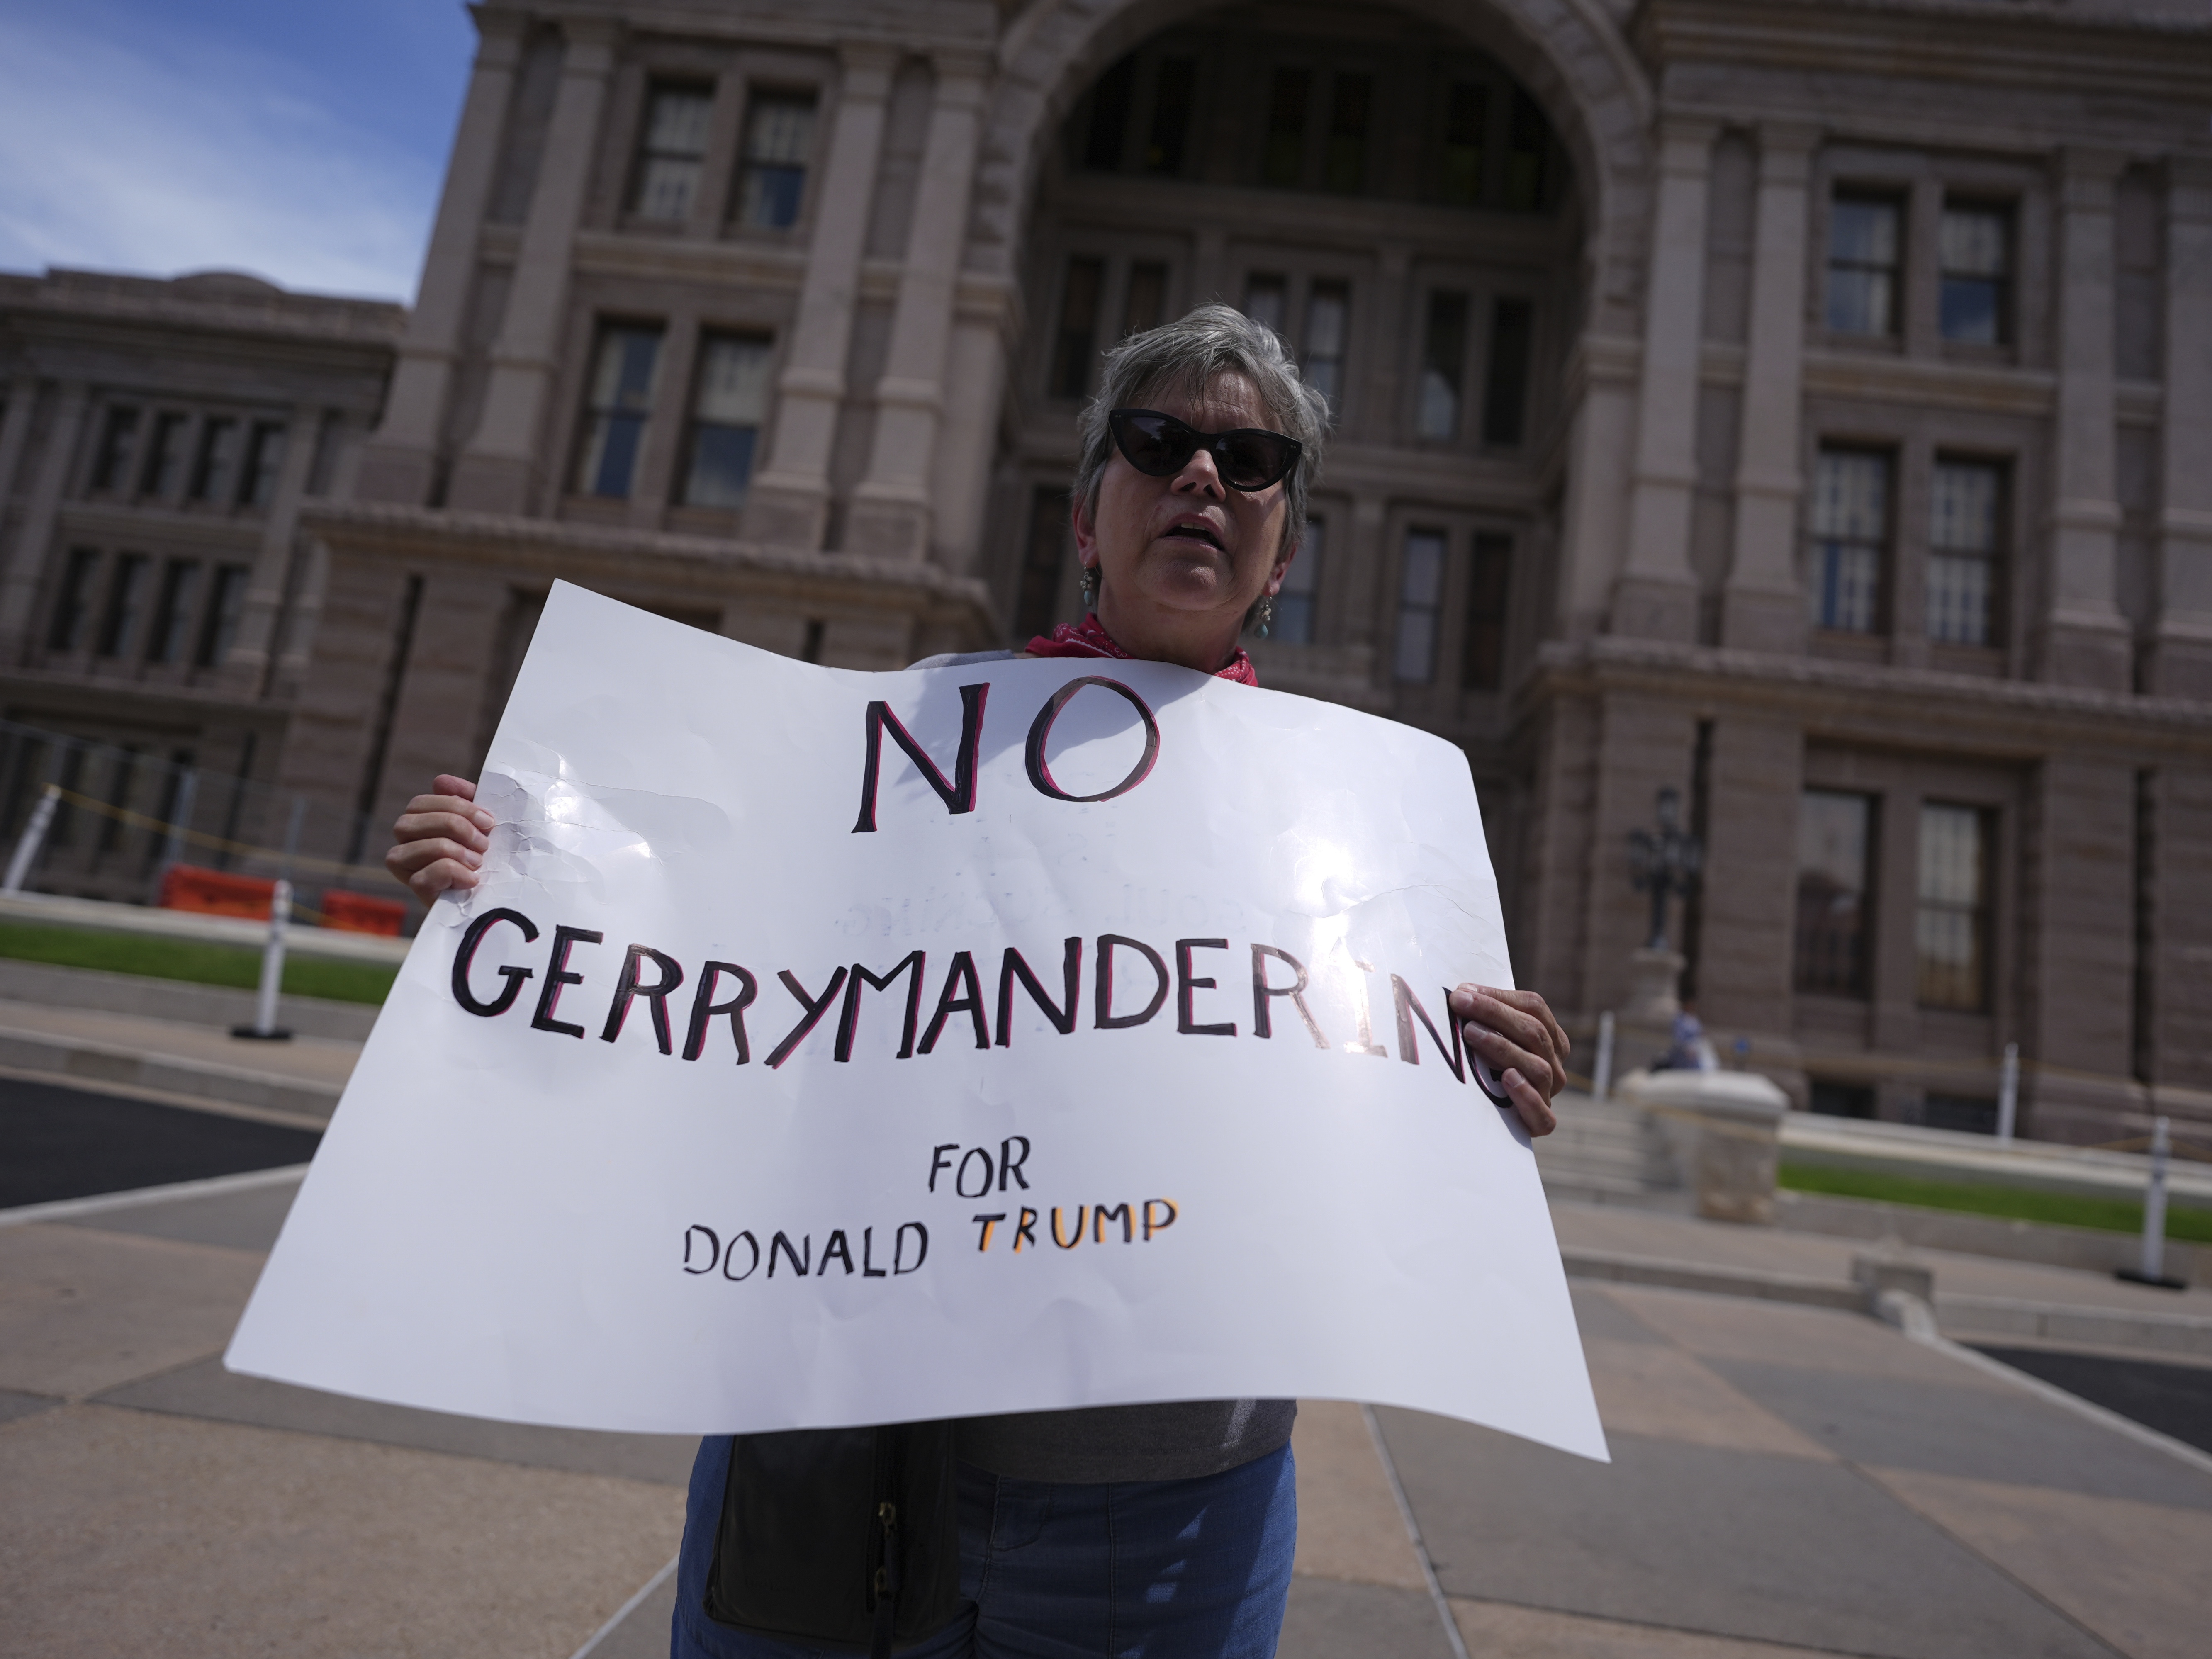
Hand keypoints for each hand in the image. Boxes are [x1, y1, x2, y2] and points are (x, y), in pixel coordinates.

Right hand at [386, 774, 492, 905]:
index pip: (419, 803)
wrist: (500, 899)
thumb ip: (466, 801)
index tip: (488, 822)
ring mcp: (408, 870)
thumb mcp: (484, 826)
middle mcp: (406, 846)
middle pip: (411, 821)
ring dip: (455, 850)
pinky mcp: (418, 893)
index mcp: (419, 826)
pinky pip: (424, 876)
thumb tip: (440, 781)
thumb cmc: (492, 858)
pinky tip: (472, 880)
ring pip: (417, 846)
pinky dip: (454, 873)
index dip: (455, 805)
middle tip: (485, 843)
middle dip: (455, 825)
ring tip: (479, 862)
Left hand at [1450, 984, 1569, 1137]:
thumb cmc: (1486, 1068)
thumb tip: (1461, 992)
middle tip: (1460, 1004)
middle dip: (1494, 1014)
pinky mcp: (1541, 1124)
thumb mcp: (1491, 1037)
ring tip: (1471, 1034)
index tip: (1462, 992)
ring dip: (1503, 1047)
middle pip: (1533, 1032)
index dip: (1498, 997)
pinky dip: (1527, 1095)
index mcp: (1549, 1037)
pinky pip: (1543, 1114)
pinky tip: (1508, 1079)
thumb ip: (1485, 1017)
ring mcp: (1549, 1093)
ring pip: (1536, 1067)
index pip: (1533, 1007)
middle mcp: (1555, 1063)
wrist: (1486, 1119)